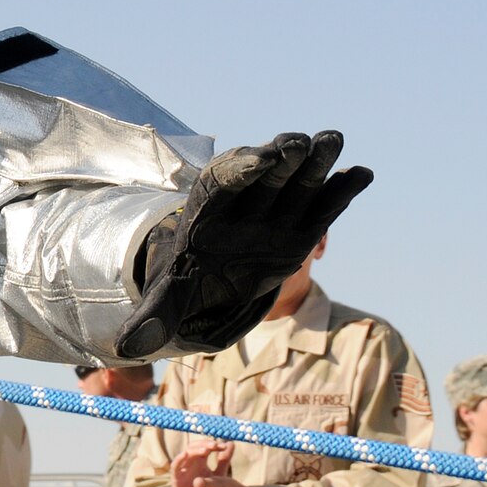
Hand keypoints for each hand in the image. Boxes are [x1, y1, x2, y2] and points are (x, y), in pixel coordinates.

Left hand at [114, 131, 372, 357]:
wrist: (211, 281)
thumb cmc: (187, 280)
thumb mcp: (168, 299)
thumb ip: (153, 318)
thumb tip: (124, 347)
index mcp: (207, 211)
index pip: (225, 182)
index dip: (243, 167)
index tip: (262, 157)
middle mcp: (245, 204)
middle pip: (265, 174)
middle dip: (281, 155)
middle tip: (300, 142)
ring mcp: (277, 212)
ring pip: (297, 182)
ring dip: (316, 160)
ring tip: (333, 139)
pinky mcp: (302, 226)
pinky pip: (323, 206)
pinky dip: (341, 190)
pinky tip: (362, 174)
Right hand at [174, 443, 233, 486]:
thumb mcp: (218, 475)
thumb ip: (224, 460)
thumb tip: (231, 442)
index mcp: (200, 460)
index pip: (205, 446)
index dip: (213, 445)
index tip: (224, 446)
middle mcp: (191, 462)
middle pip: (195, 447)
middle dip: (204, 444)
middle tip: (214, 445)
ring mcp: (183, 469)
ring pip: (186, 454)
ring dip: (194, 450)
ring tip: (205, 450)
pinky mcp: (176, 478)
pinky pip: (175, 466)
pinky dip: (178, 459)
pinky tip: (186, 454)